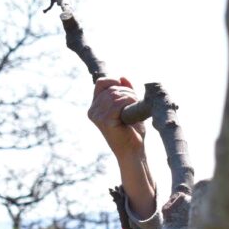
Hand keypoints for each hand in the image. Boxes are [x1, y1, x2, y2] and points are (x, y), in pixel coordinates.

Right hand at [88, 76, 155, 218]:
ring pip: (115, 94)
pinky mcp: (105, 121)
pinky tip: (132, 110)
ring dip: (130, 97)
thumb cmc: (132, 131)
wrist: (133, 152)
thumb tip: (122, 77)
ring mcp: (97, 116)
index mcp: (95, 107)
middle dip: (127, 91)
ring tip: (136, 106)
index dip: (114, 81)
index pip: (101, 83)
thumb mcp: (129, 107)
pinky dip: (128, 102)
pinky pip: (118, 103)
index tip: (127, 90)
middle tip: (136, 101)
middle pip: (110, 88)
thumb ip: (125, 92)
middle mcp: (93, 111)